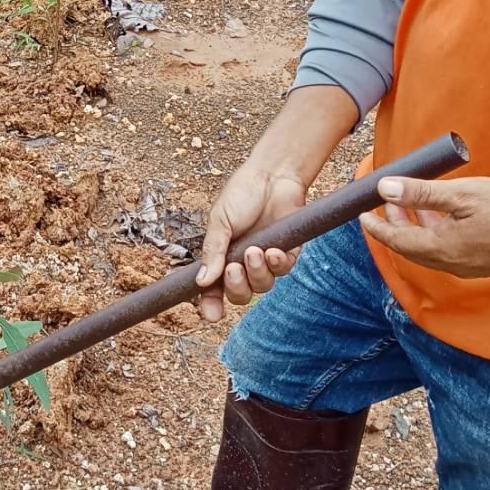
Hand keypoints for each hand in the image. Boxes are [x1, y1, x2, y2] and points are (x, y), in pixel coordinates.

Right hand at [195, 160, 306, 322]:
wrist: (273, 175)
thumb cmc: (242, 193)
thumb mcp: (220, 221)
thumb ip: (213, 251)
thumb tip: (202, 282)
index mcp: (221, 256)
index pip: (213, 289)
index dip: (211, 304)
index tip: (211, 315)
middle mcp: (242, 262)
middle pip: (239, 294)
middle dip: (236, 287)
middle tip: (233, 269)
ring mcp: (265, 259)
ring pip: (262, 286)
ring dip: (257, 273)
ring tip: (255, 252)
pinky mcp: (288, 253)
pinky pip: (283, 271)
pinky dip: (277, 264)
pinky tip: (272, 250)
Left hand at [360, 175, 489, 278]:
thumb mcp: (462, 194)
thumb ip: (421, 193)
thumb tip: (384, 189)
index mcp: (440, 248)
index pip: (395, 240)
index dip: (375, 226)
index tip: (361, 214)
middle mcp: (450, 263)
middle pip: (409, 246)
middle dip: (393, 224)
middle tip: (384, 202)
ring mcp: (467, 266)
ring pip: (428, 249)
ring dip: (413, 227)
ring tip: (408, 203)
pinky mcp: (481, 264)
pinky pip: (445, 250)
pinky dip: (433, 232)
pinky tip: (440, 215)